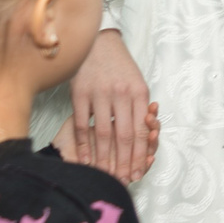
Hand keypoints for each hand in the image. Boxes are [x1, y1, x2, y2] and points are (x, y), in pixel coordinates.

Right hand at [59, 29, 157, 183]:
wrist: (96, 41)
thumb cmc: (119, 66)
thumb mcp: (137, 82)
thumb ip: (139, 108)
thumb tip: (143, 136)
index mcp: (139, 93)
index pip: (142, 130)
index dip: (140, 154)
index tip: (139, 172)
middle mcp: (122, 95)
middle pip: (125, 136)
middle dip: (125, 162)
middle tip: (124, 181)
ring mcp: (100, 94)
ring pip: (105, 134)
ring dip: (105, 158)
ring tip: (106, 175)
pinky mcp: (80, 94)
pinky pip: (83, 125)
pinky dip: (84, 145)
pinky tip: (86, 159)